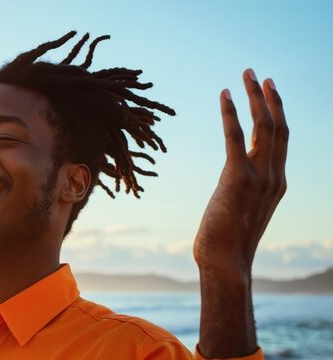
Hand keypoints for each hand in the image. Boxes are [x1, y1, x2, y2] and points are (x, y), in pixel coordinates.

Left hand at [194, 69, 287, 277]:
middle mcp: (274, 176)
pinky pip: (236, 137)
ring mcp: (260, 177)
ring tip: (246, 74)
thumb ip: (244, 193)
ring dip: (254, 97)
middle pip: (278, 127)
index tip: (268, 92)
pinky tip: (224, 95)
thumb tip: (232, 186)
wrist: (226, 263)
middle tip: (257, 74)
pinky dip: (231, 113)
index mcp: (277, 183)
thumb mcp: (243, 211)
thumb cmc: (228, 242)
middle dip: (268, 97)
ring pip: (264, 127)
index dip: (276, 112)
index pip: (281, 140)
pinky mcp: (238, 179)